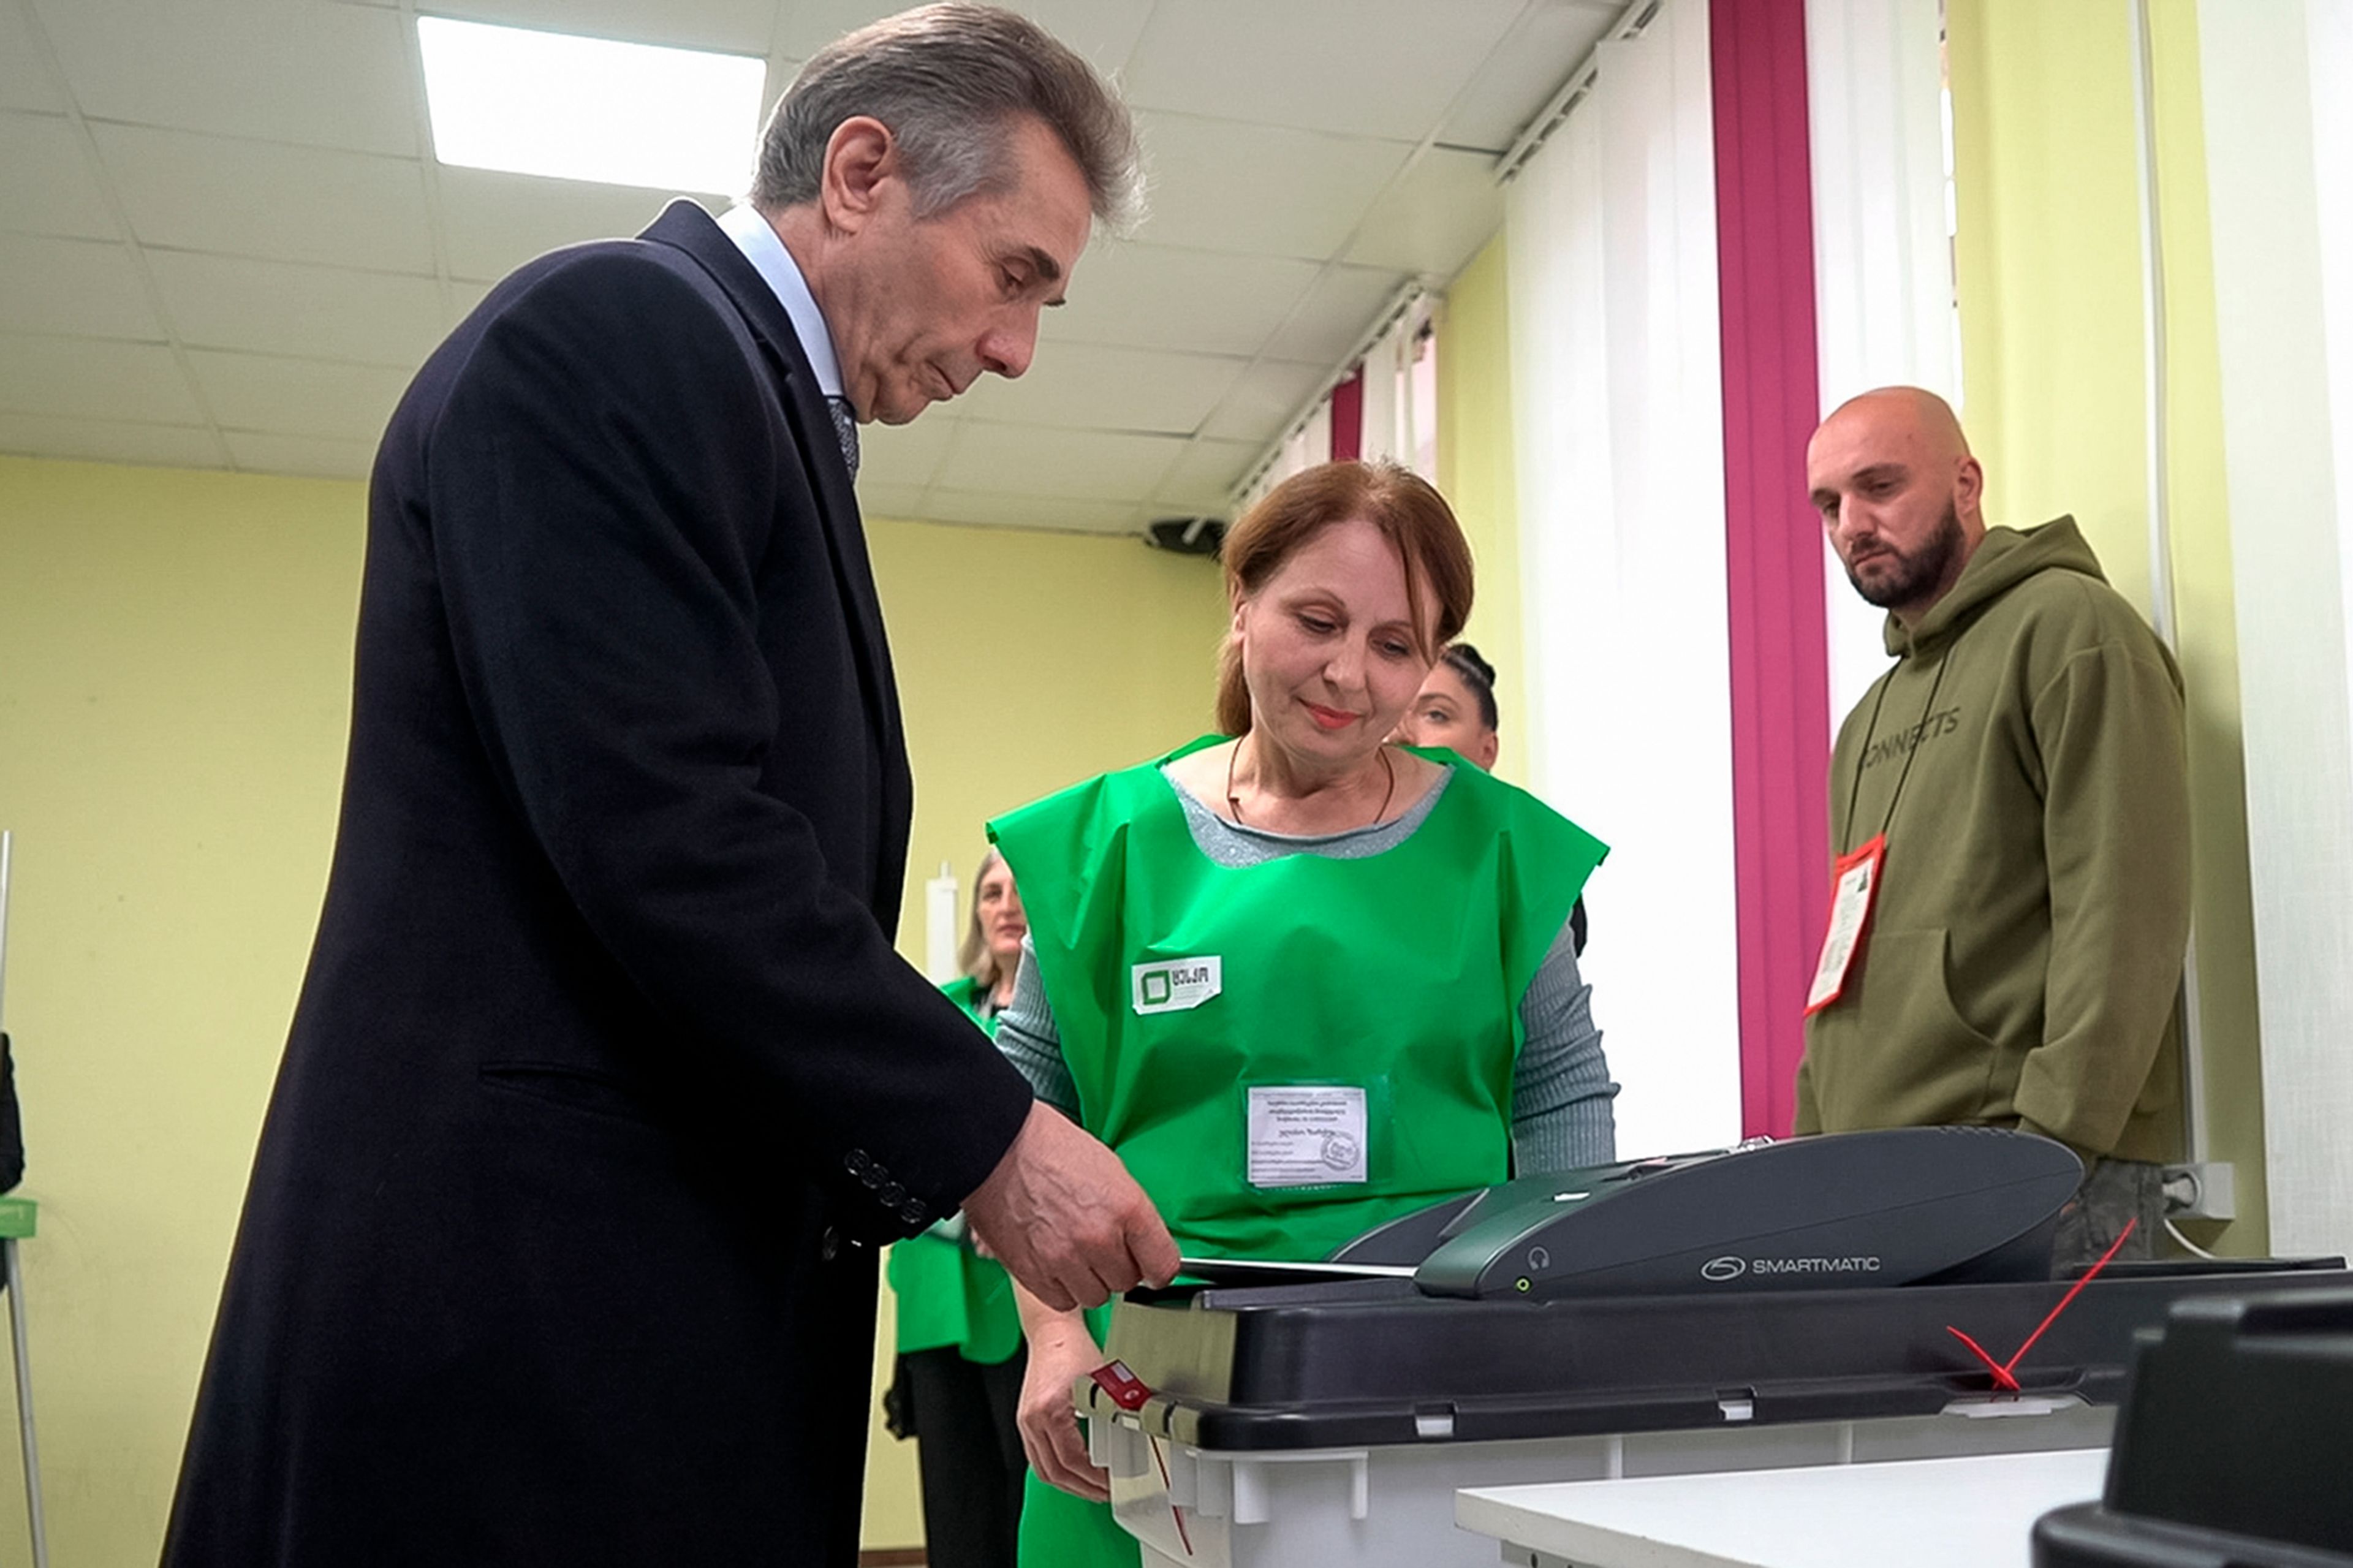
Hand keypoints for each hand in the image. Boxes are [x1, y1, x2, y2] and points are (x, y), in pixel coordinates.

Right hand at [964, 1101, 1178, 1311]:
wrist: (997, 1147)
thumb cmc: (1049, 1148)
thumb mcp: (1110, 1169)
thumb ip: (1131, 1213)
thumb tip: (1142, 1244)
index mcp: (1126, 1207)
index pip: (1163, 1266)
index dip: (1157, 1267)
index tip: (1149, 1265)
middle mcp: (1099, 1238)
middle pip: (1127, 1282)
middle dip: (1117, 1266)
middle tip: (1101, 1245)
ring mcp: (1065, 1259)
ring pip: (1095, 1296)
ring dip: (1089, 1280)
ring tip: (1074, 1252)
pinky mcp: (1033, 1274)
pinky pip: (1062, 1300)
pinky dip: (1061, 1287)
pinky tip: (1054, 1261)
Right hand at [1018, 1314, 1110, 1500]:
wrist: (1051, 1331)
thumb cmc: (1073, 1349)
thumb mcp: (1101, 1380)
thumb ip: (1117, 1408)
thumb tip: (1139, 1431)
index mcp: (1050, 1410)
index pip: (1071, 1460)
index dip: (1093, 1478)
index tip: (1111, 1483)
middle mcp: (1033, 1419)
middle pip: (1054, 1472)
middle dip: (1082, 1488)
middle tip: (1105, 1493)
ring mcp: (1025, 1422)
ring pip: (1043, 1470)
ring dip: (1068, 1484)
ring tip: (1092, 1488)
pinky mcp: (1025, 1421)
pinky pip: (1037, 1458)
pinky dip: (1056, 1470)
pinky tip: (1074, 1472)